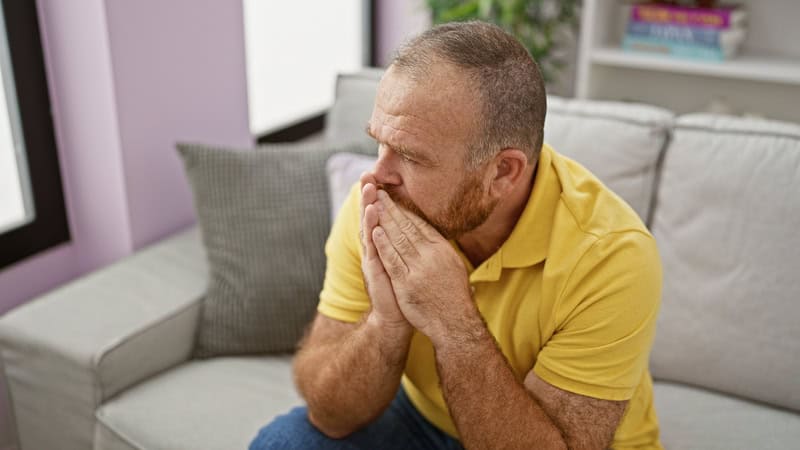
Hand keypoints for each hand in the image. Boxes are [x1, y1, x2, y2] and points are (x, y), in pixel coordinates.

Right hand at [359, 173, 409, 331]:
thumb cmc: (405, 290)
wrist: (396, 318)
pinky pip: (372, 245)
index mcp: (385, 246)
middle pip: (371, 218)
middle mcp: (376, 249)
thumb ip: (407, 246)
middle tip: (367, 175)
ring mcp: (373, 258)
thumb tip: (416, 228)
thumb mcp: (407, 263)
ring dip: (368, 207)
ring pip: (369, 228)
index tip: (378, 177)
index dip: (378, 197)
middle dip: (369, 196)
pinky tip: (372, 215)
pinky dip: (372, 229)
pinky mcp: (374, 269)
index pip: (381, 217)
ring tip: (369, 188)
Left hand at [371, 189, 474, 338]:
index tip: (394, 197)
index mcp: (442, 249)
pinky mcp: (407, 283)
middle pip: (407, 227)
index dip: (405, 210)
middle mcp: (432, 255)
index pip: (420, 225)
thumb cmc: (453, 297)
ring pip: (398, 239)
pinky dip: (383, 245)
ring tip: (373, 204)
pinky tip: (375, 231)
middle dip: (391, 208)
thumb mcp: (453, 267)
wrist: (454, 323)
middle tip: (379, 192)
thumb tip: (432, 237)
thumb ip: (440, 251)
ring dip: (385, 220)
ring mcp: (419, 269)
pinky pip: (393, 260)